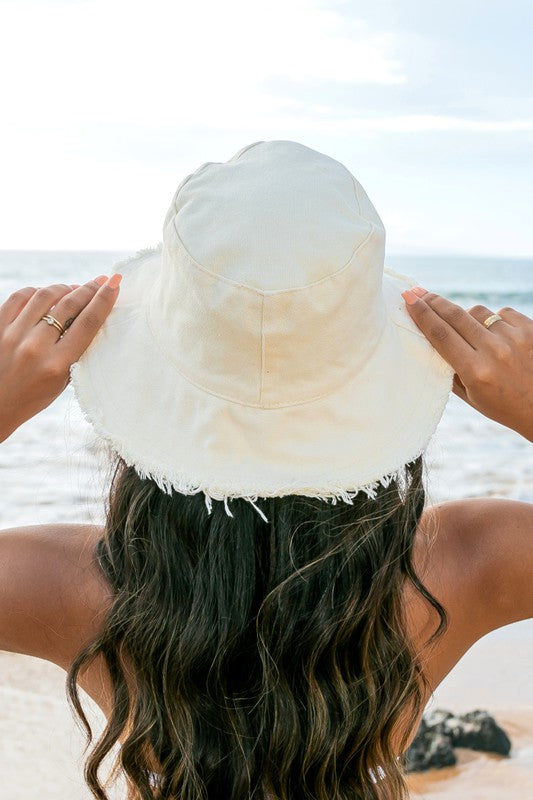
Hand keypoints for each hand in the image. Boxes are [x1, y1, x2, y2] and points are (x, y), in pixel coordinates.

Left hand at [0, 274, 121, 442]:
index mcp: (57, 365)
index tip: (115, 283)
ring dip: (64, 288)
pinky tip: (47, 294)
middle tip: (101, 281)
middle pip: (69, 306)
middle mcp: (35, 348)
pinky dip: (37, 291)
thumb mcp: (63, 381)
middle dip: (88, 289)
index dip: (104, 300)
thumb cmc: (33, 396)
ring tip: (75, 289)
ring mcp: (12, 335)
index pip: (87, 324)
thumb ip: (76, 350)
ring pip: (44, 296)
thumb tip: (90, 314)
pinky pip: (19, 297)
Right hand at [401, 287, 532, 442]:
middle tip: (419, 292)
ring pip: (478, 312)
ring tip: (472, 333)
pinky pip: (502, 313)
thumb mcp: (470, 396)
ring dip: (468, 317)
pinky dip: (495, 321)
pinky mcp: (531, 329)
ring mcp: (515, 338)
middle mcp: (495, 352)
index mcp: (475, 371)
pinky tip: (498, 336)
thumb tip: (429, 338)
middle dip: (433, 302)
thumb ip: (450, 369)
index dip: (422, 314)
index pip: (441, 335)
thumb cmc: (503, 405)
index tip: (409, 299)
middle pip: (455, 316)